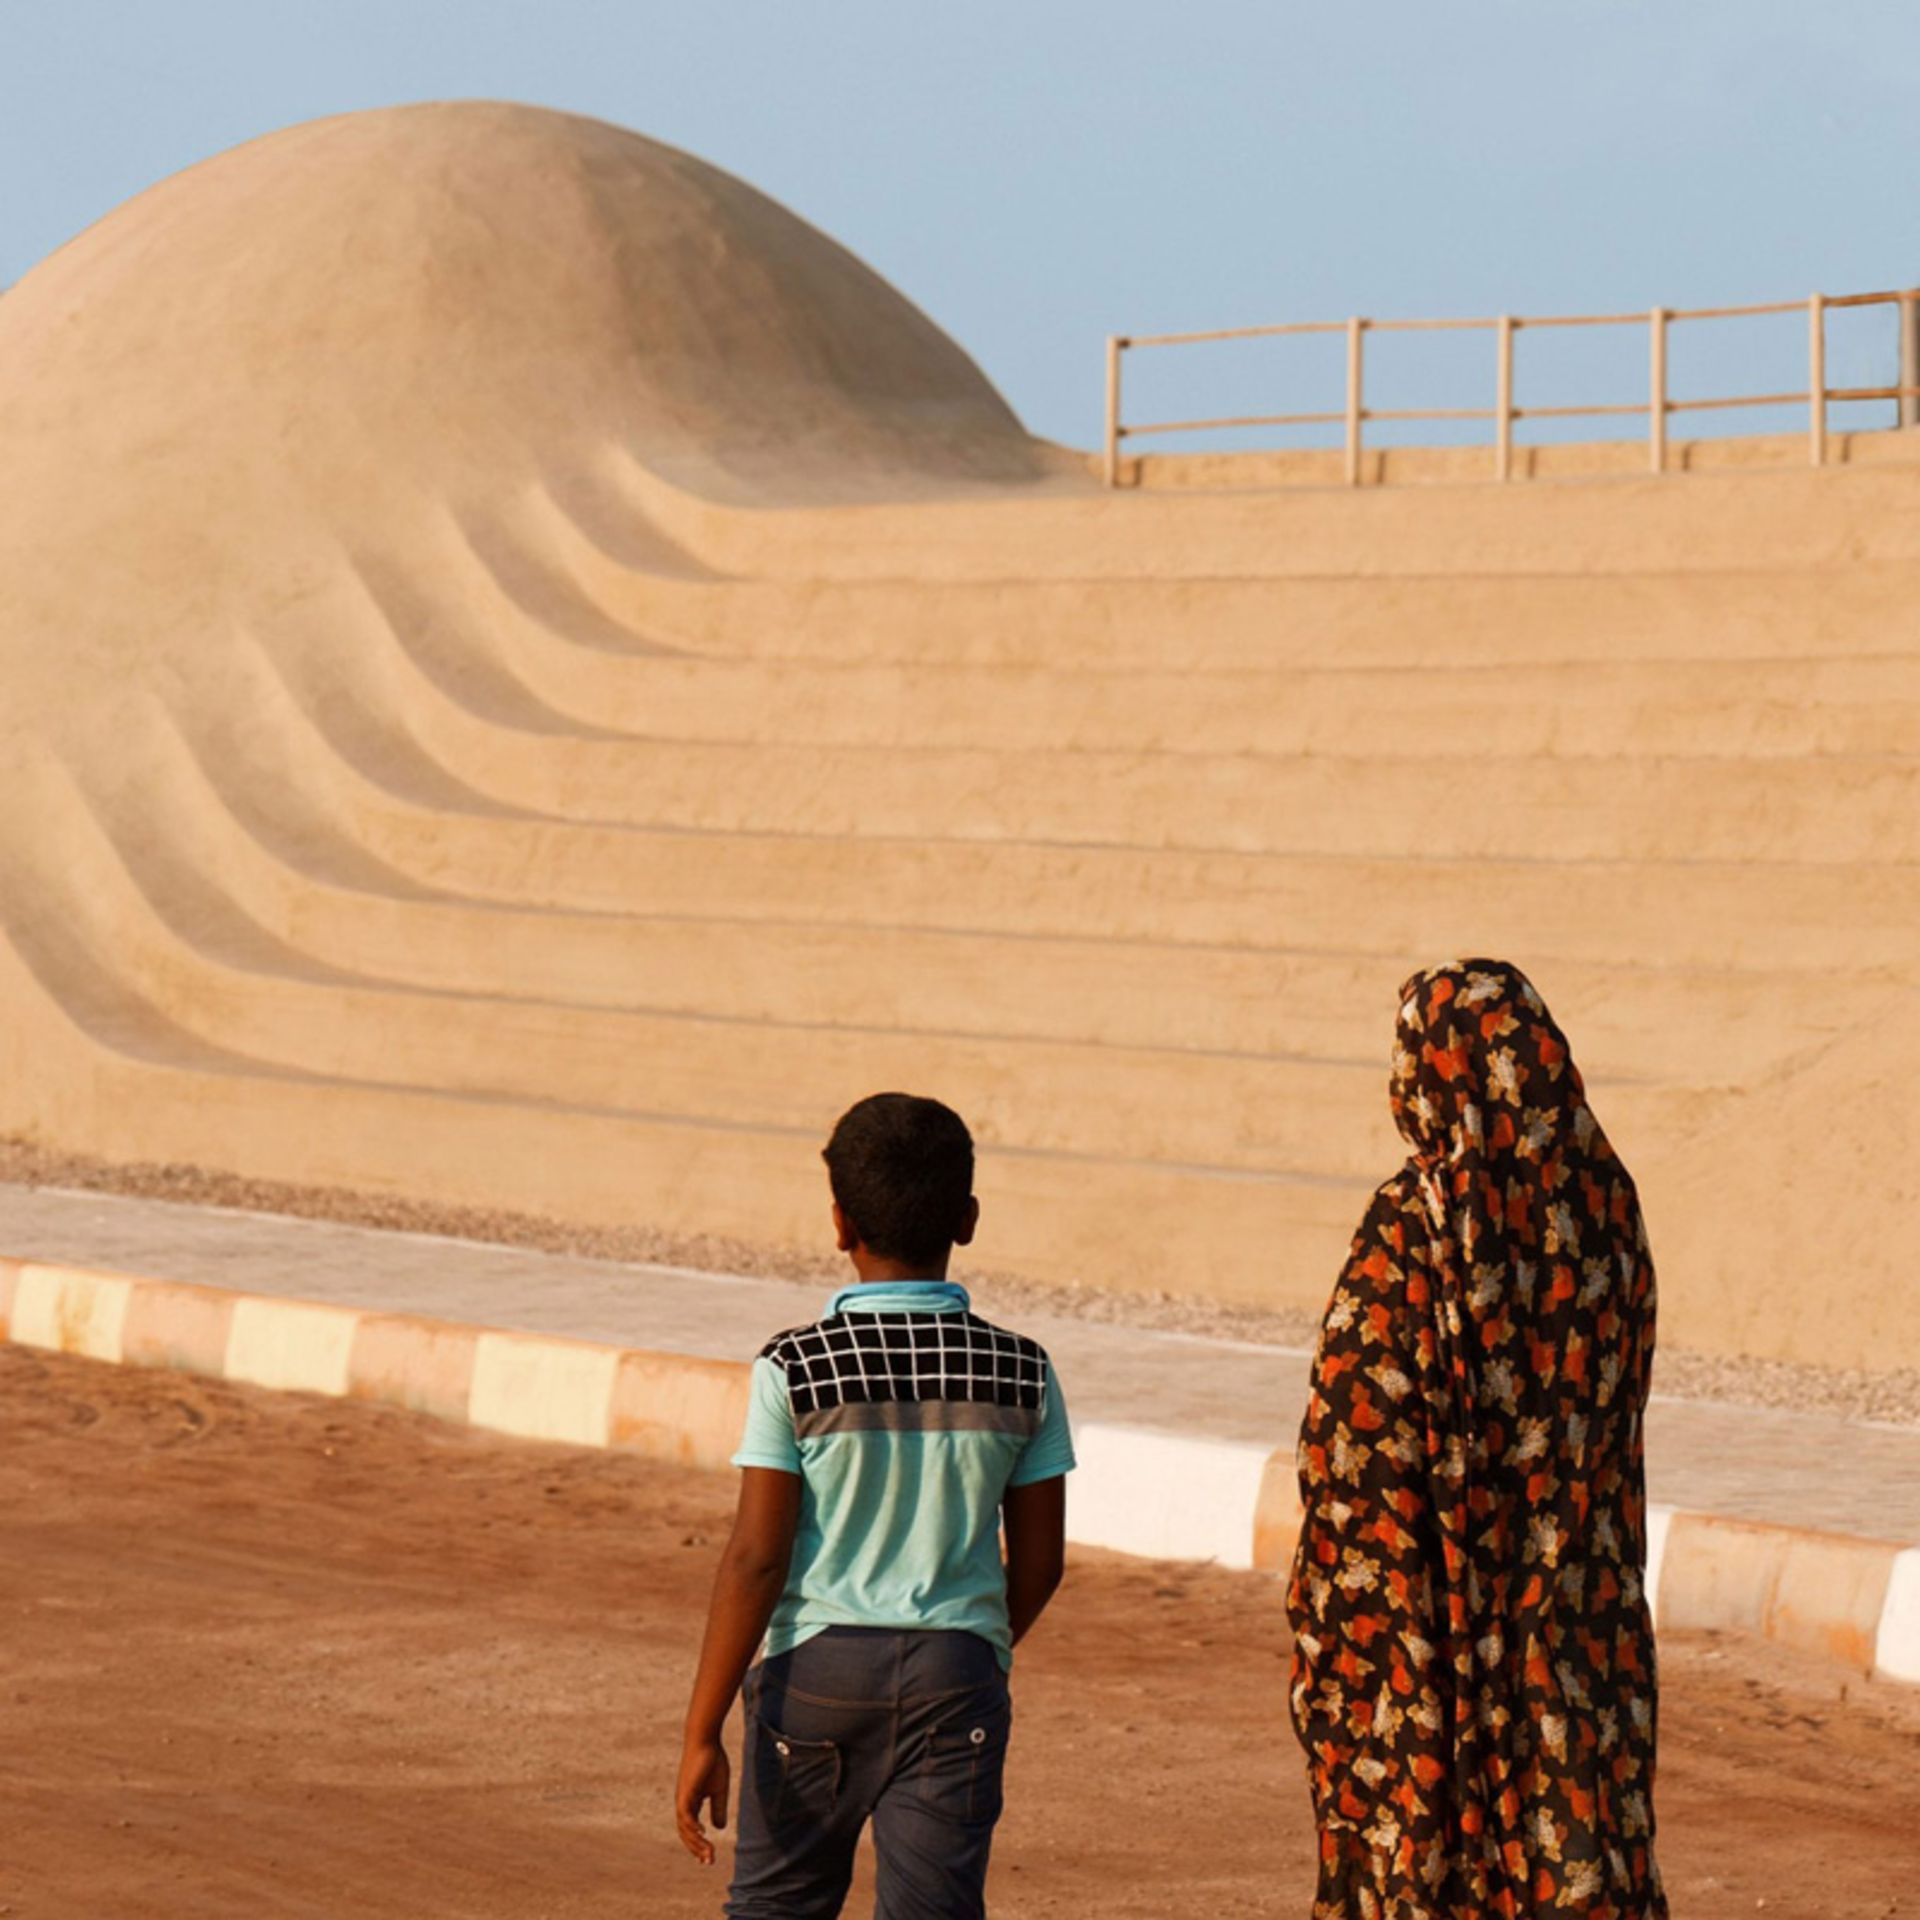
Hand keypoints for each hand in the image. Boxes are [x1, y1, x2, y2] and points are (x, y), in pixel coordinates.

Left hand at [676, 1736, 731, 1866]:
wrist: (705, 1740)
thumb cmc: (712, 1761)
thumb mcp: (719, 1790)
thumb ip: (718, 1808)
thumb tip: (718, 1828)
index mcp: (690, 1803)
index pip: (692, 1830)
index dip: (699, 1844)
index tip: (709, 1857)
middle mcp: (683, 1804)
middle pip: (687, 1834)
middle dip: (697, 1849)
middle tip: (709, 1862)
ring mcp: (682, 1799)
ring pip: (685, 1828)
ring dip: (697, 1842)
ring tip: (709, 1853)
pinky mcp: (685, 1792)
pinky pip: (685, 1815)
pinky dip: (692, 1827)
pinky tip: (702, 1834)